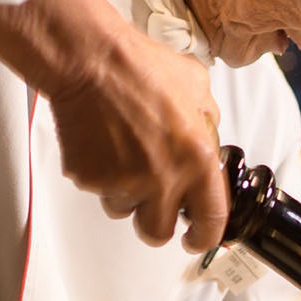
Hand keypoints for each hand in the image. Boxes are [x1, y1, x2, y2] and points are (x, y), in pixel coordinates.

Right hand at [0, 0, 228, 252]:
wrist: (91, 61)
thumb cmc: (142, 68)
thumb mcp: (197, 87)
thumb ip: (207, 122)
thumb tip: (208, 138)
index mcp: (197, 160)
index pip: (210, 219)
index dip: (204, 236)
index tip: (197, 239)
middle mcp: (163, 179)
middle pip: (157, 232)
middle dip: (155, 222)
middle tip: (151, 204)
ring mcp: (123, 182)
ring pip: (124, 210)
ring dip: (125, 193)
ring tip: (122, 152)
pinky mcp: (90, 179)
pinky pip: (98, 190)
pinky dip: (100, 173)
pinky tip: (102, 143)